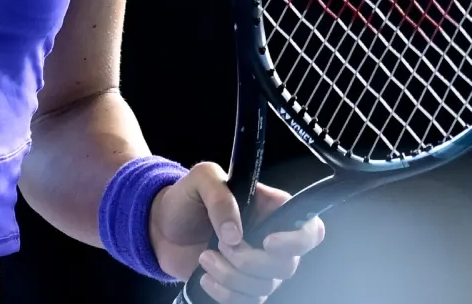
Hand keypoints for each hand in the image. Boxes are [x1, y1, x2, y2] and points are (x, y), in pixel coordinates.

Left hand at [149, 162, 325, 303]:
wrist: (161, 227)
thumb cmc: (186, 198)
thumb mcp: (201, 179)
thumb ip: (220, 197)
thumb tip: (235, 233)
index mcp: (271, 210)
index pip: (310, 230)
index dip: (297, 241)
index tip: (267, 242)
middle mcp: (272, 240)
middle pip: (288, 266)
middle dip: (249, 260)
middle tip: (219, 244)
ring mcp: (258, 266)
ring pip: (265, 287)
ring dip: (231, 276)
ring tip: (205, 258)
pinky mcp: (241, 286)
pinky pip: (248, 302)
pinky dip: (225, 294)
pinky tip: (206, 278)